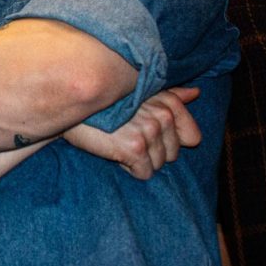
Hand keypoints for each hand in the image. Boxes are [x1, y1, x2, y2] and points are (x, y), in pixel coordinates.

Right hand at [63, 86, 200, 179]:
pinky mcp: (134, 148)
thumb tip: (195, 93)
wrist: (71, 104)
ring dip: (139, 159)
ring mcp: (149, 131)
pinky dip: (129, 168)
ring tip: (119, 140)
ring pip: (158, 165)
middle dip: (152, 150)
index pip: (192, 137)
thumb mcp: (140, 92)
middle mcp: (162, 114)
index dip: (171, 141)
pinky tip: (114, 151)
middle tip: (127, 133)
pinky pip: (144, 173)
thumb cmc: (106, 100)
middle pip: (173, 154)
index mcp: (167, 101)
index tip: (149, 132)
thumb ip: (171, 96)